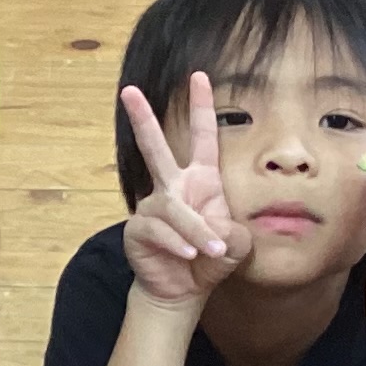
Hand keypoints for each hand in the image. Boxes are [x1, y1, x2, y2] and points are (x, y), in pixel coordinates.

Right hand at [118, 79, 241, 309]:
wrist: (183, 290)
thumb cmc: (209, 260)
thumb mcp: (235, 246)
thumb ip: (235, 236)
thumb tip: (218, 230)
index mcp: (201, 180)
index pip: (203, 137)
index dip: (201, 108)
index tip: (199, 76)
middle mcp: (174, 187)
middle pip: (155, 148)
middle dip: (142, 119)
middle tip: (129, 91)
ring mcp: (153, 207)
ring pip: (172, 207)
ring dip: (193, 230)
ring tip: (208, 250)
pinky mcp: (138, 230)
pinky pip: (159, 230)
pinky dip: (178, 243)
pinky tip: (188, 255)